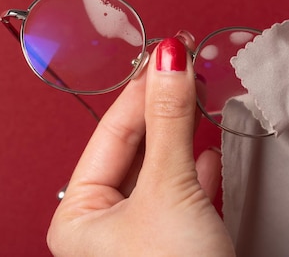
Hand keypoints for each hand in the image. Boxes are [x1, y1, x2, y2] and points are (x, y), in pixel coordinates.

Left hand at [47, 33, 233, 256]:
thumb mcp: (170, 188)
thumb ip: (169, 121)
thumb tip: (169, 57)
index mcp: (78, 214)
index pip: (111, 133)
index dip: (142, 89)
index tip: (167, 51)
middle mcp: (101, 225)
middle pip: (135, 149)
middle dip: (163, 109)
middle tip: (185, 67)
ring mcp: (137, 236)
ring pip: (160, 170)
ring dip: (183, 136)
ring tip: (199, 97)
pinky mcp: (172, 244)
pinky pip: (181, 195)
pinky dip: (198, 171)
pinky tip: (210, 151)